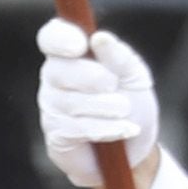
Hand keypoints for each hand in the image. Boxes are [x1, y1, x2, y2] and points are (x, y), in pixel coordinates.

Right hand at [30, 21, 187, 188]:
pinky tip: (123, 130)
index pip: (51, 38)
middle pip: (57, 69)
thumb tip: (100, 38)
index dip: (60, 38)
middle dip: (89, 77)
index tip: (80, 45)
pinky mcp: (56, 134)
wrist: (136, 150)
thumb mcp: (135, 77)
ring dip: (103, 106)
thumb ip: (120, 56)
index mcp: (72, 55)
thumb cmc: (133, 105)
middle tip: (113, 85)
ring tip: (124, 111)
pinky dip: (104, 128)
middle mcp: (55, 77)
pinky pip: (74, 128)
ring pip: (68, 101)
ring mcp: (52, 106)